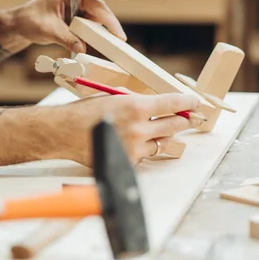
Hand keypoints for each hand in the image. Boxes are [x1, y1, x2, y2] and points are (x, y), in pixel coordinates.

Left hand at [17, 0, 131, 53]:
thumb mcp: (47, 30)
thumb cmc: (30, 20)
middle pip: (98, 6)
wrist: (19, 26)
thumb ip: (65, 38)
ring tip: (114, 42)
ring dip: (105, 29)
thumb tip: (82, 49)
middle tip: (119, 38)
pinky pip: (90, 24)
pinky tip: (101, 43)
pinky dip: (95, 34)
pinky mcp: (76, 18)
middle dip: (110, 22)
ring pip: (97, 16)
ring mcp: (76, 7)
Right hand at [41, 93, 204, 165]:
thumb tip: (155, 103)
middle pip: (175, 124)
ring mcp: (134, 147)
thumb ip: (135, 100)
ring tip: (155, 129)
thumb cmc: (84, 111)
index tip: (195, 102)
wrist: (63, 132)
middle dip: (183, 119)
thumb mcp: (112, 97)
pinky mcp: (129, 161)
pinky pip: (145, 154)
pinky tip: (130, 142)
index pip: (173, 103)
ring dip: (162, 134)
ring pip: (163, 141)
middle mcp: (138, 128)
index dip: (188, 102)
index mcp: (135, 106)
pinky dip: (143, 148)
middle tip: (187, 116)